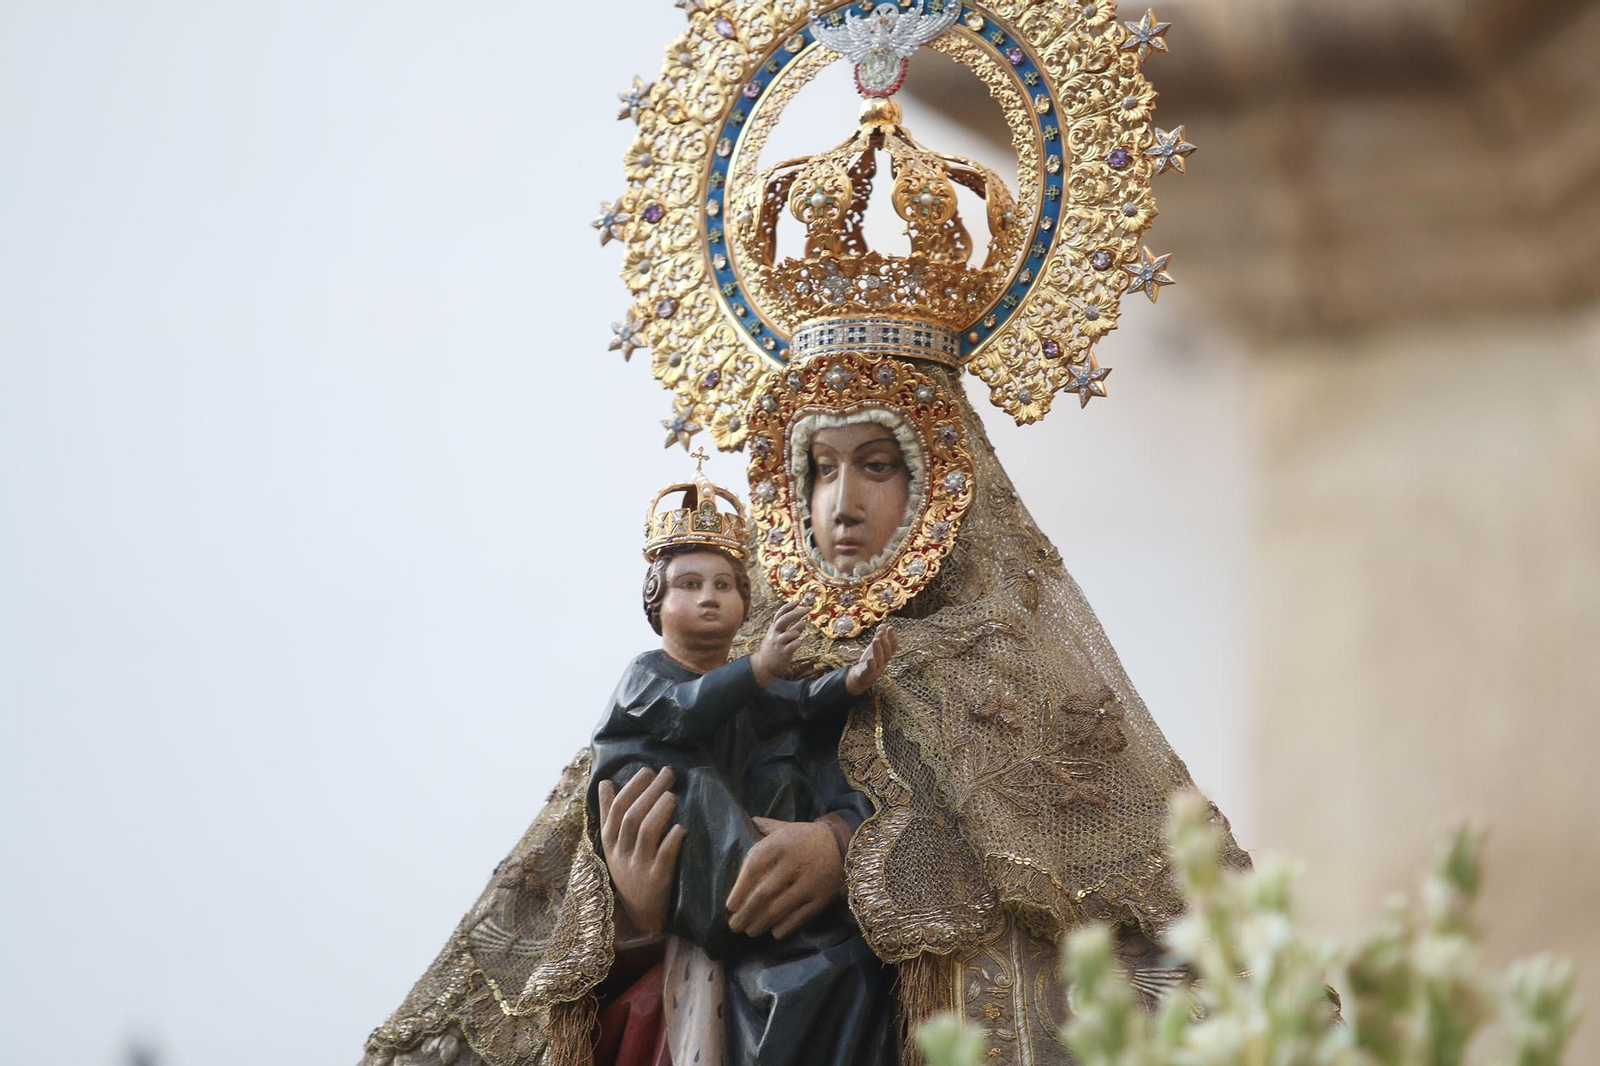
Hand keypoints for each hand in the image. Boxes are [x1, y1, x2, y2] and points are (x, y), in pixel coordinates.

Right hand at [597, 766, 684, 936]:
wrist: (641, 916)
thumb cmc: (630, 871)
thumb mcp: (613, 846)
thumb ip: (609, 814)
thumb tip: (605, 782)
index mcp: (609, 843)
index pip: (616, 810)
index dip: (632, 788)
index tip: (647, 770)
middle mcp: (621, 854)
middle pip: (632, 816)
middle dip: (649, 791)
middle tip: (667, 772)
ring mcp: (638, 867)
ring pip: (646, 832)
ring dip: (660, 810)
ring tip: (673, 794)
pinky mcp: (657, 881)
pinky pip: (664, 856)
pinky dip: (672, 839)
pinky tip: (681, 827)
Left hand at [726, 817, 843, 938]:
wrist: (842, 843)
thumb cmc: (804, 837)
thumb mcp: (783, 827)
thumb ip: (763, 828)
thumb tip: (744, 822)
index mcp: (779, 844)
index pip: (753, 869)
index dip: (739, 890)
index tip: (729, 907)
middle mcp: (793, 863)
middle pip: (763, 894)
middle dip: (746, 913)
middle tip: (734, 926)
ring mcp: (809, 882)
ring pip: (779, 909)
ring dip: (761, 923)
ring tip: (750, 931)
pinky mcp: (822, 898)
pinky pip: (800, 917)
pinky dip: (785, 927)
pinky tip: (774, 932)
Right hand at [751, 601, 806, 686]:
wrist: (764, 665)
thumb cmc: (774, 649)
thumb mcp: (780, 637)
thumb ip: (792, 630)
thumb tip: (804, 622)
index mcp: (773, 628)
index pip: (780, 614)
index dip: (789, 606)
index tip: (798, 601)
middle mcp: (774, 634)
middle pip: (784, 619)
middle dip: (797, 613)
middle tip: (808, 609)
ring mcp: (778, 643)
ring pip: (791, 633)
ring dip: (797, 633)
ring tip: (796, 638)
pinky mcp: (783, 652)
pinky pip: (794, 644)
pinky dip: (798, 642)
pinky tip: (797, 644)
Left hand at [845, 625, 896, 696]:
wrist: (862, 676)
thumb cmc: (871, 660)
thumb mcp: (875, 647)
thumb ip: (879, 636)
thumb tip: (884, 624)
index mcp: (886, 655)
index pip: (892, 647)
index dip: (892, 638)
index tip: (890, 628)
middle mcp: (883, 662)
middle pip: (887, 652)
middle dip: (885, 642)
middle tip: (881, 632)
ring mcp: (877, 668)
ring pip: (879, 658)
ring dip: (878, 649)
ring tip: (875, 639)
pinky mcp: (868, 673)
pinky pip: (871, 668)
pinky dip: (871, 663)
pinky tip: (870, 658)